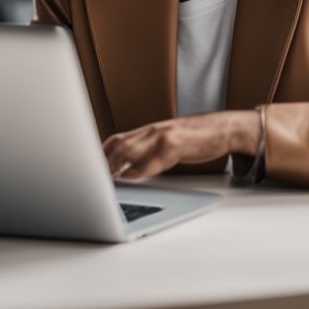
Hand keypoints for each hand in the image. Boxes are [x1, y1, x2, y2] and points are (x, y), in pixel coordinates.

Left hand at [103, 110, 258, 179]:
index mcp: (147, 131)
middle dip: (102, 163)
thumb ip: (146, 150)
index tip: (85, 167)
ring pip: (131, 149)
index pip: (115, 139)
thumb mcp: (166, 141)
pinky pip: (154, 158)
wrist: (222, 128)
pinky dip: (139, 169)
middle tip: (89, 178)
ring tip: (104, 180)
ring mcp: (163, 136)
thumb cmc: (193, 138)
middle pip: (118, 144)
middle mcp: (151, 130)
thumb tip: (125, 168)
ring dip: (115, 166)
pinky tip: (131, 176)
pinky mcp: (177, 144)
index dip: (99, 153)